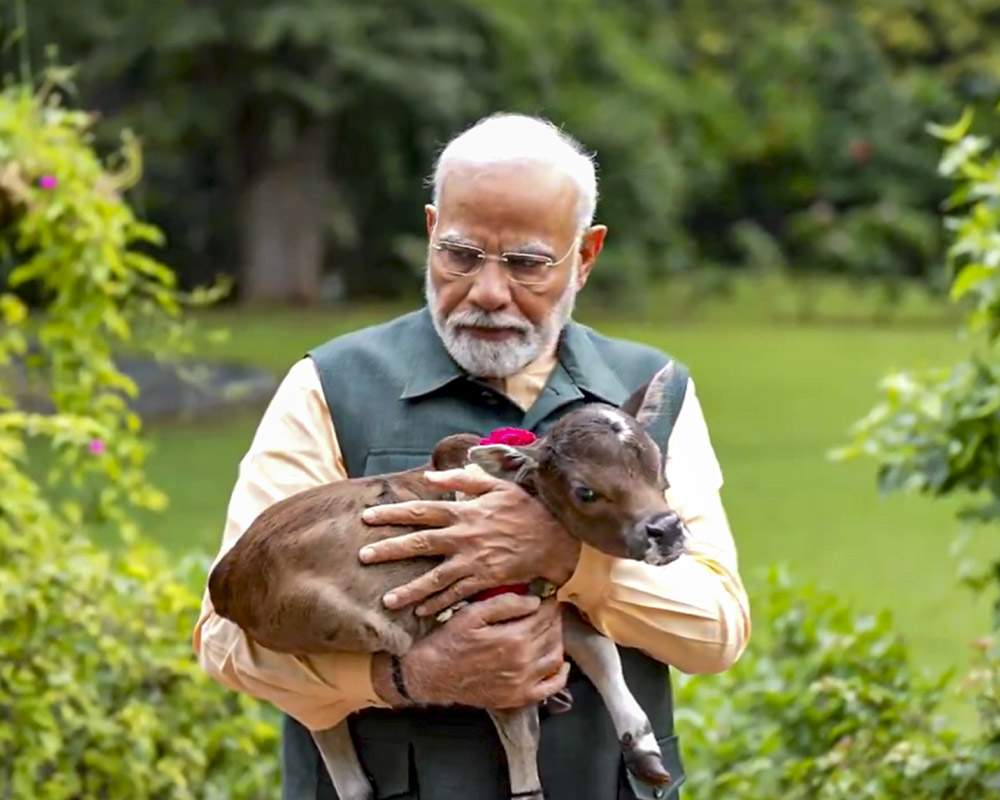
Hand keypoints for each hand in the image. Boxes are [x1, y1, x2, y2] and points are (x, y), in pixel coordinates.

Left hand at [359, 467, 580, 616]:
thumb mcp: (497, 485)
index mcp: (463, 511)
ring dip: (409, 589)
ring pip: (434, 577)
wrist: (554, 537)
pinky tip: (422, 612)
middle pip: (419, 543)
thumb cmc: (525, 508)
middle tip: (364, 556)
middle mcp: (463, 537)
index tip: (368, 518)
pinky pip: (457, 594)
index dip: (392, 514)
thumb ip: (464, 479)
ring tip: (387, 600)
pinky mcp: (484, 580)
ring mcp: (473, 561)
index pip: (420, 511)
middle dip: (389, 550)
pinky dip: (439, 604)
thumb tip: (431, 477)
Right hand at [371, 594, 567, 708]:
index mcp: (513, 638)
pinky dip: (560, 674)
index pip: (545, 615)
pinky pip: (551, 687)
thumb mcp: (473, 613)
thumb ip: (506, 604)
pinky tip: (558, 662)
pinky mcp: (519, 697)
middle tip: (546, 609)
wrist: (432, 674)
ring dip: (557, 639)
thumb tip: (535, 601)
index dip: (549, 602)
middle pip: (553, 633)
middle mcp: (523, 662)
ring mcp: (523, 682)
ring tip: (547, 629)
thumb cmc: (450, 641)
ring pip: (556, 656)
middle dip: (552, 618)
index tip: (545, 595)